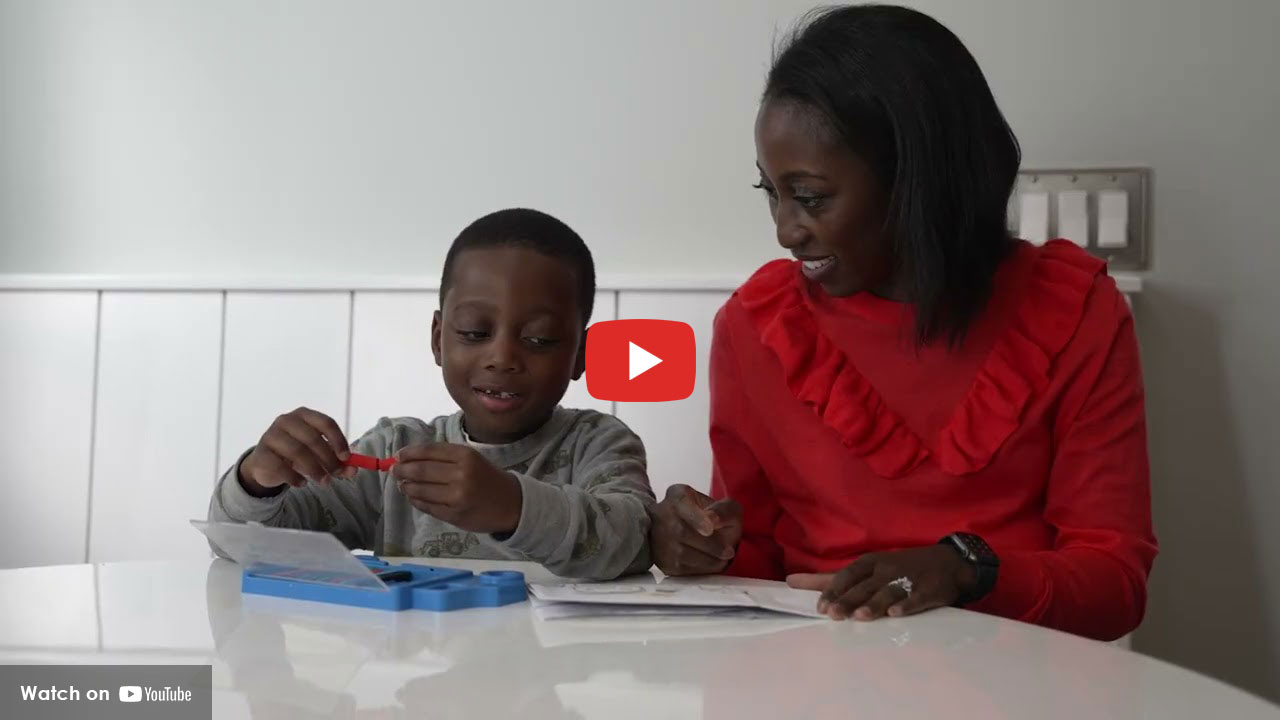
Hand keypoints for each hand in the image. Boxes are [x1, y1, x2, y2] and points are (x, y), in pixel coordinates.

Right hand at [240, 407, 351, 494]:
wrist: (266, 464)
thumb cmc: (297, 453)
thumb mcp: (319, 455)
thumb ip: (338, 461)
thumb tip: (354, 469)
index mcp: (304, 415)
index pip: (326, 422)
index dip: (338, 440)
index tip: (346, 458)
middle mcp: (287, 420)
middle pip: (313, 438)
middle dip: (328, 459)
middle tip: (336, 474)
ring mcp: (271, 435)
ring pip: (298, 452)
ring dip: (314, 469)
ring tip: (323, 482)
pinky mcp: (261, 453)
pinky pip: (281, 466)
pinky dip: (295, 477)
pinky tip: (302, 483)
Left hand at [391, 443, 521, 533]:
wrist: (510, 503)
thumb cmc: (486, 477)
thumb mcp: (470, 458)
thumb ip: (442, 456)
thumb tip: (406, 457)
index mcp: (465, 456)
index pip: (428, 451)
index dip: (408, 453)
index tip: (398, 456)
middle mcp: (460, 475)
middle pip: (420, 470)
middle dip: (402, 470)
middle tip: (395, 471)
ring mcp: (456, 497)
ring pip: (420, 490)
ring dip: (406, 487)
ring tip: (403, 485)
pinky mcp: (454, 515)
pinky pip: (427, 506)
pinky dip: (416, 500)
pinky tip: (414, 497)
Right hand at [649, 484, 742, 575]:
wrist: (708, 539)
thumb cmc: (717, 521)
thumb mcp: (728, 509)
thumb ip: (724, 511)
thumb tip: (712, 520)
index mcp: (677, 495)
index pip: (681, 503)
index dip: (695, 518)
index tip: (709, 529)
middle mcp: (661, 514)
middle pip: (680, 531)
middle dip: (709, 545)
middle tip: (728, 552)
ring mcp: (658, 538)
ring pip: (680, 552)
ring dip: (707, 559)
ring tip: (723, 558)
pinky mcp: (662, 560)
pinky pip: (679, 567)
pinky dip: (700, 568)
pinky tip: (711, 563)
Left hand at [787, 545, 976, 620]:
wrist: (947, 563)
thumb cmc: (898, 566)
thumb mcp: (866, 567)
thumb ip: (830, 578)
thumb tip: (791, 581)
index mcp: (870, 563)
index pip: (847, 575)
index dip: (834, 591)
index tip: (820, 607)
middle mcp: (886, 570)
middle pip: (864, 587)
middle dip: (848, 600)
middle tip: (833, 615)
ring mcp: (908, 580)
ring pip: (887, 593)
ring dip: (873, 604)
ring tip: (860, 617)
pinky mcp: (928, 591)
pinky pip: (915, 599)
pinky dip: (906, 606)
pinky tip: (895, 615)